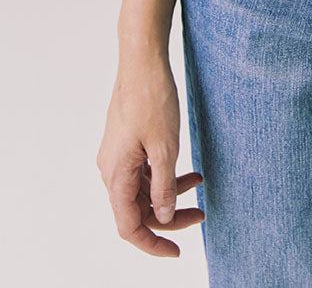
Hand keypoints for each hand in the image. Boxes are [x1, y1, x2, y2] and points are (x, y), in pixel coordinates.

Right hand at [97, 55, 204, 257]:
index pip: (129, 226)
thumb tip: (163, 218)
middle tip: (199, 215)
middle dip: (169, 217)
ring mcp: (117, 156)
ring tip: (200, 185)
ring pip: (142, 189)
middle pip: (138, 209)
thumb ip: (163, 186)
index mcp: (116, 175)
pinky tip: (188, 170)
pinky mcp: (125, 143)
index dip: (152, 244)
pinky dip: (164, 175)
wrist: (142, 60)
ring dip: (169, 193)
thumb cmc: (152, 98)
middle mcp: (111, 169)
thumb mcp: (165, 147)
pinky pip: (143, 171)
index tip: (175, 251)